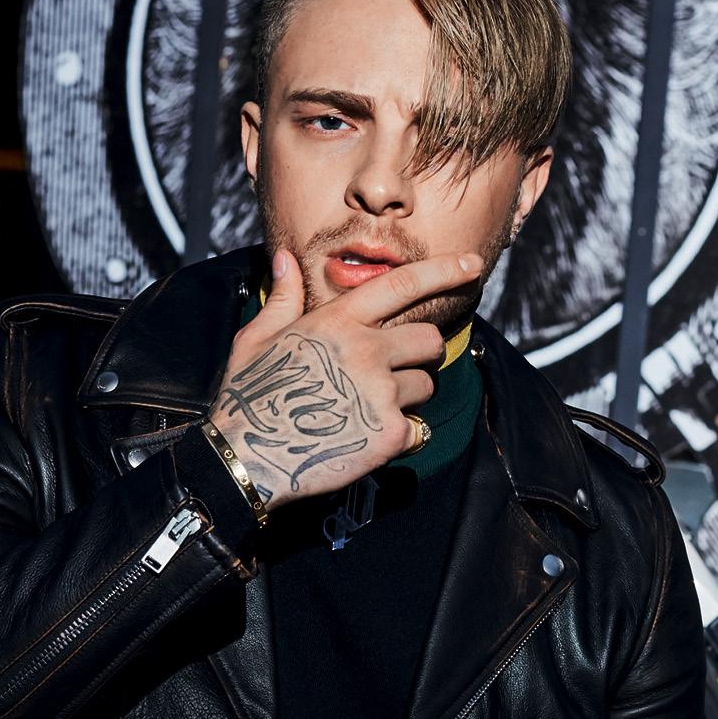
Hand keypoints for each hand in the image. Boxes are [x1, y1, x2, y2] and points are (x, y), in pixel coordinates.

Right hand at [207, 247, 482, 510]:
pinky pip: (419, 429)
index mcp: (338, 322)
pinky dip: (402, 437)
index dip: (443, 271)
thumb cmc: (247, 397)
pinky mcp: (389, 434)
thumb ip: (283, 298)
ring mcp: (381, 393)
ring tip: (367, 409)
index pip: (403, 285)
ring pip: (426, 386)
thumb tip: (284, 259)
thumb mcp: (254, 339)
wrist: (244, 459)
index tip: (473, 264)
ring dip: (408, 397)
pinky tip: (368, 441)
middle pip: (429, 340)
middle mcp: (366, 351)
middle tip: (392, 371)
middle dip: (420, 353)